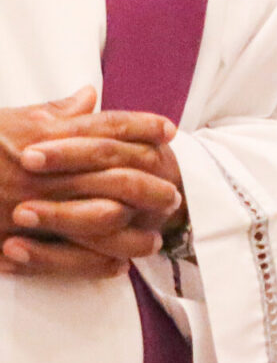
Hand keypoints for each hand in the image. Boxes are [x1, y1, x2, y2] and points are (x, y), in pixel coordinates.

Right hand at [0, 89, 181, 278]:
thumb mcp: (12, 119)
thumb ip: (55, 111)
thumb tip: (90, 96)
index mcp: (45, 136)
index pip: (106, 126)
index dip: (142, 126)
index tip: (170, 131)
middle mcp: (44, 169)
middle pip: (115, 175)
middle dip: (152, 186)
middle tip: (174, 196)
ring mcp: (29, 205)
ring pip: (98, 220)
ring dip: (132, 231)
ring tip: (155, 238)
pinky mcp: (11, 239)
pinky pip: (63, 256)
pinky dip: (95, 262)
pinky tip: (117, 266)